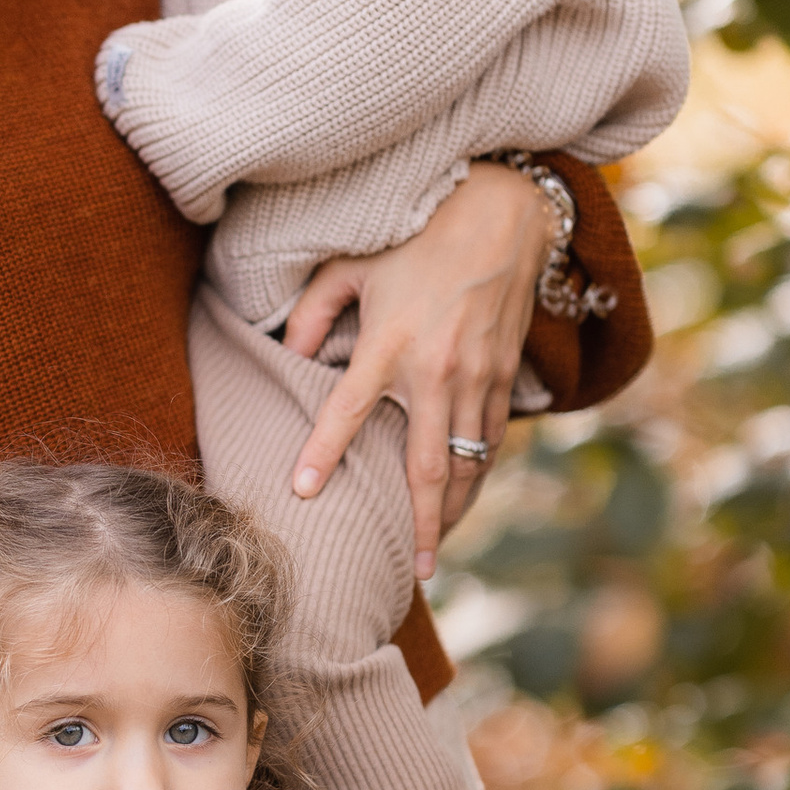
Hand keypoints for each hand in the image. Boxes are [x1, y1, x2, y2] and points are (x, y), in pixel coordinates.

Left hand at [281, 162, 552, 581]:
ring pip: (467, 465)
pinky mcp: (505, 376)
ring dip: (452, 514)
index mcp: (391, 344)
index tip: (302, 493)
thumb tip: (285, 355)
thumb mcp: (352, 263)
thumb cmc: (418, 237)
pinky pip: (491, 441)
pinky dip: (478, 477)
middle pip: (427, 468)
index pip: (347, 411)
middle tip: (413, 572)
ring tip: (435, 552)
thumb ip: (312, 311)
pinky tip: (463, 501)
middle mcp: (437, 372)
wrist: (505, 217)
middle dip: (419, 526)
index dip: (321, 453)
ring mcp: (478, 379)